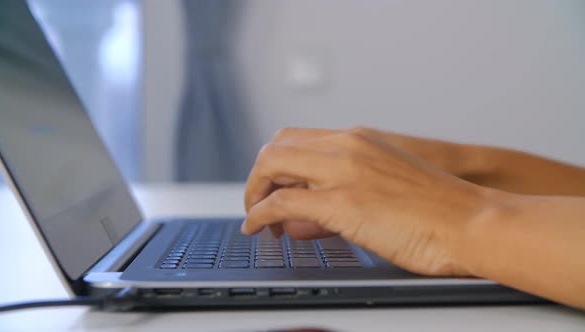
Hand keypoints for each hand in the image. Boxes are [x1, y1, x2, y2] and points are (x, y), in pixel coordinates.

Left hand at [241, 127, 497, 275]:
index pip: (296, 138)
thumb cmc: (437, 210)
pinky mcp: (344, 203)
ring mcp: (344, 171)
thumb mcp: (384, 185)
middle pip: (277, 146)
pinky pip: (282, 203)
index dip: (276, 163)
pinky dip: (259, 215)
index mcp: (359, 139)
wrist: (474, 221)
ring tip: (258, 219)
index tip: (273, 186)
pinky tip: (259, 228)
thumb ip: (340, 192)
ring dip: (255, 192)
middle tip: (259, 201)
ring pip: (273, 165)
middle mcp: (347, 146)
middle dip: (259, 175)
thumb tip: (300, 215)